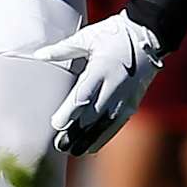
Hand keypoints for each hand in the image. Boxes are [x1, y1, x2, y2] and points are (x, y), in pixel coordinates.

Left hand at [32, 14, 162, 155]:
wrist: (148, 35)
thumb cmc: (112, 35)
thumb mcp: (87, 37)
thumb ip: (63, 49)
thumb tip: (38, 55)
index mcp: (101, 68)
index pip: (83, 95)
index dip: (70, 112)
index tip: (57, 124)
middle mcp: (114, 85)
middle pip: (93, 115)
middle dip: (76, 132)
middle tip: (59, 145)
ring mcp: (126, 96)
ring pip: (105, 124)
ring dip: (89, 139)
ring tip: (73, 151)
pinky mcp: (133, 102)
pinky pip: (117, 124)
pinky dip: (104, 136)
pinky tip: (91, 147)